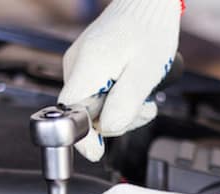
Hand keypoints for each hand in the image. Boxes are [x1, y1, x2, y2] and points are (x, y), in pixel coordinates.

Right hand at [59, 0, 181, 161]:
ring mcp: (79, 63)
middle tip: (143, 110)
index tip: (97, 152)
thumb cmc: (149, 31)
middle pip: (86, 113)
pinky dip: (115, 96)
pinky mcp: (86, 63)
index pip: (70, 114)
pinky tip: (132, 88)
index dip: (83, 138)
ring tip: (143, 98)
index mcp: (87, 67)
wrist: (147, 4)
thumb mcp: (145, 73)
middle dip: (116, 120)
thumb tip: (107, 131)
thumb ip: (124, 104)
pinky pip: (96, 91)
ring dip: (119, 109)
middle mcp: (76, 65)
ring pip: (93, 104)